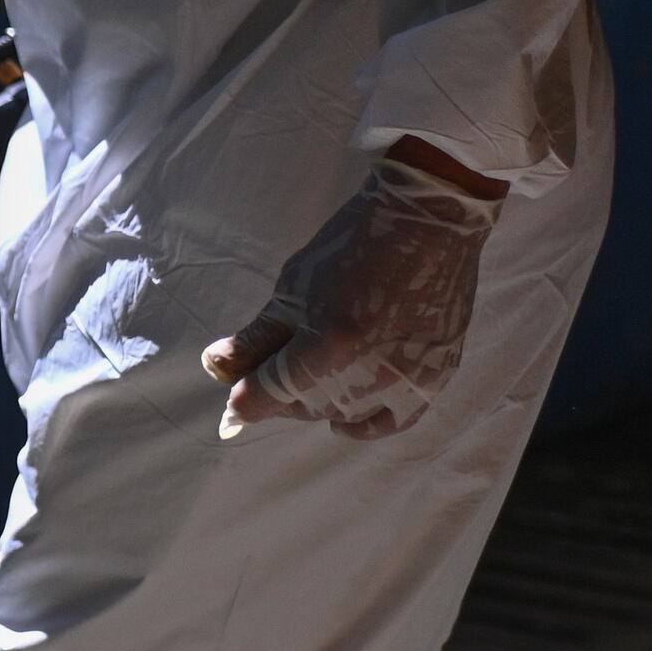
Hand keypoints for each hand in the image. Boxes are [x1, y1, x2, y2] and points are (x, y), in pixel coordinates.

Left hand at [203, 146, 506, 442]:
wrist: (427, 226)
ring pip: (341, 413)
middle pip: (302, 406)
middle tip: (276, 369)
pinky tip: (342, 422)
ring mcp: (405, 379)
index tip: (235, 400)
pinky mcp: (434, 377)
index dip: (243, 401)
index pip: (266, 396)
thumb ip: (255, 338)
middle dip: (280, 394)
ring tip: (311, 376)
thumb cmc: (351, 247)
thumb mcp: (291, 289)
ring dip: (317, 402)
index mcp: (326, 347)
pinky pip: (392, 420)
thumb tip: (217, 369)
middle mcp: (366, 374)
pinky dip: (364, 424)